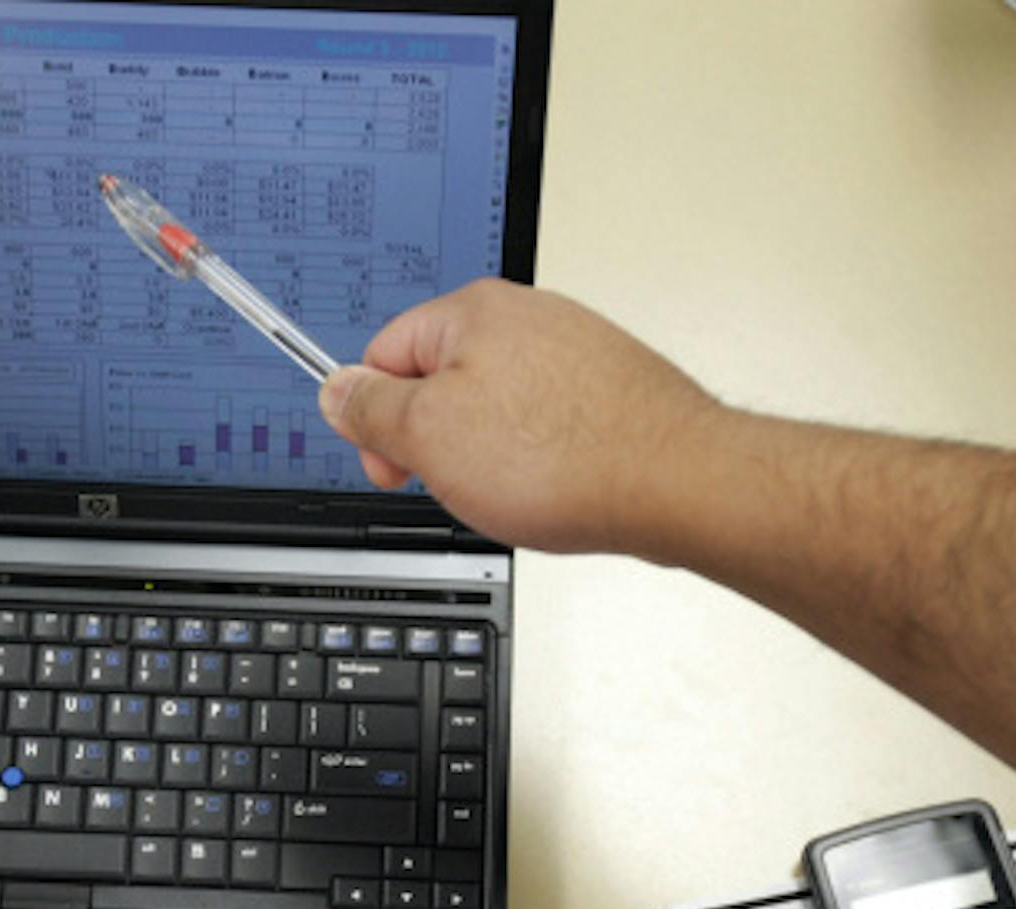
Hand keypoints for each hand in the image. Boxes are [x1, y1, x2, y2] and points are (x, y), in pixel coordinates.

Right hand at [318, 278, 726, 554]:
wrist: (677, 484)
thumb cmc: (567, 458)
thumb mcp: (430, 437)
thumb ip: (372, 410)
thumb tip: (338, 389)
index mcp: (473, 312)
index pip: (384, 354)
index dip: (375, 419)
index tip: (391, 464)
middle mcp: (528, 318)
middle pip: (441, 380)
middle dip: (436, 440)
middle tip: (454, 482)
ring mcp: (573, 353)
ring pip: (495, 408)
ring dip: (488, 455)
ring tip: (515, 489)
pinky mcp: (607, 390)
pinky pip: (545, 425)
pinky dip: (537, 461)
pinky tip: (552, 488)